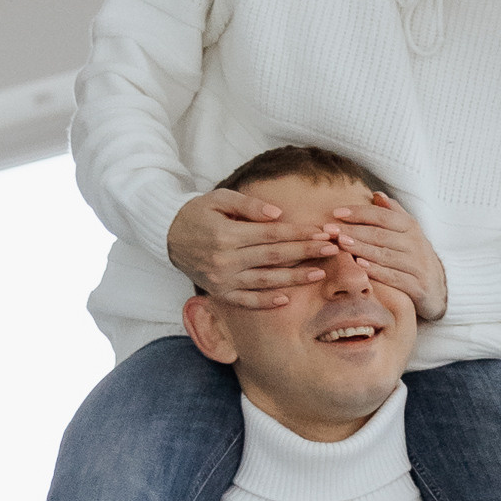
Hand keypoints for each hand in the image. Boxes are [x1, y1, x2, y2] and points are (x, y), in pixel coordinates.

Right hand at [166, 188, 334, 308]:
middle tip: (332, 249)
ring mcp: (223, 279)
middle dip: (305, 253)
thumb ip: (249, 205)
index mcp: (227, 234)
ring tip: (319, 274)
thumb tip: (279, 214)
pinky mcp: (220, 293)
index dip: (298, 233)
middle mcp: (226, 259)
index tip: (321, 232)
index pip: (271, 234)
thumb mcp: (220, 199)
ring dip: (294, 278)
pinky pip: (247, 300)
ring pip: (265, 281)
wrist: (168, 236)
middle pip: (274, 257)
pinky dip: (266, 302)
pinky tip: (286, 299)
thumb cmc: (198, 213)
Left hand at [327, 193, 446, 323]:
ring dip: (361, 249)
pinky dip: (376, 271)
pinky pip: (393, 277)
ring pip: (384, 255)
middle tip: (330, 230)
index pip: (382, 216)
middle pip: (380, 235)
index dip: (359, 213)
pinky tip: (360, 265)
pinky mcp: (417, 286)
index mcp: (411, 227)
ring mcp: (417, 265)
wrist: (442, 287)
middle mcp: (415, 243)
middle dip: (353, 231)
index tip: (337, 212)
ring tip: (340, 244)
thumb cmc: (416, 256)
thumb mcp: (409, 231)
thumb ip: (394, 213)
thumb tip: (377, 194)